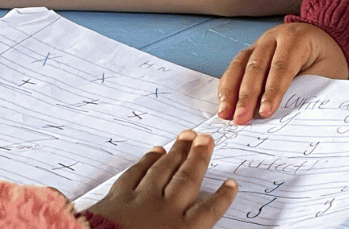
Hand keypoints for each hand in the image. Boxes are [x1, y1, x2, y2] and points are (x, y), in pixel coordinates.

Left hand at [87, 131, 237, 228]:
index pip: (209, 210)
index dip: (222, 196)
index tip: (231, 184)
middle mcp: (165, 211)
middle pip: (188, 179)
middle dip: (199, 158)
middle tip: (207, 139)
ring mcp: (140, 201)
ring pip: (164, 170)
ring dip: (177, 152)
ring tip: (187, 136)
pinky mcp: (117, 198)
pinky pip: (135, 173)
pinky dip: (146, 161)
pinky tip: (154, 152)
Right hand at [218, 22, 348, 123]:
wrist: (327, 41)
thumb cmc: (328, 60)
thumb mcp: (327, 73)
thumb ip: (307, 88)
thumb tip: (285, 113)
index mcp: (297, 38)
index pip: (282, 67)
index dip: (272, 91)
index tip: (265, 112)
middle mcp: (274, 37)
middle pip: (256, 66)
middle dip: (247, 96)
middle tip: (240, 119)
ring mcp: (260, 42)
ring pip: (240, 65)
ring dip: (231, 92)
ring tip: (225, 115)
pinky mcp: (251, 51)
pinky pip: (235, 67)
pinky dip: (227, 86)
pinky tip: (224, 104)